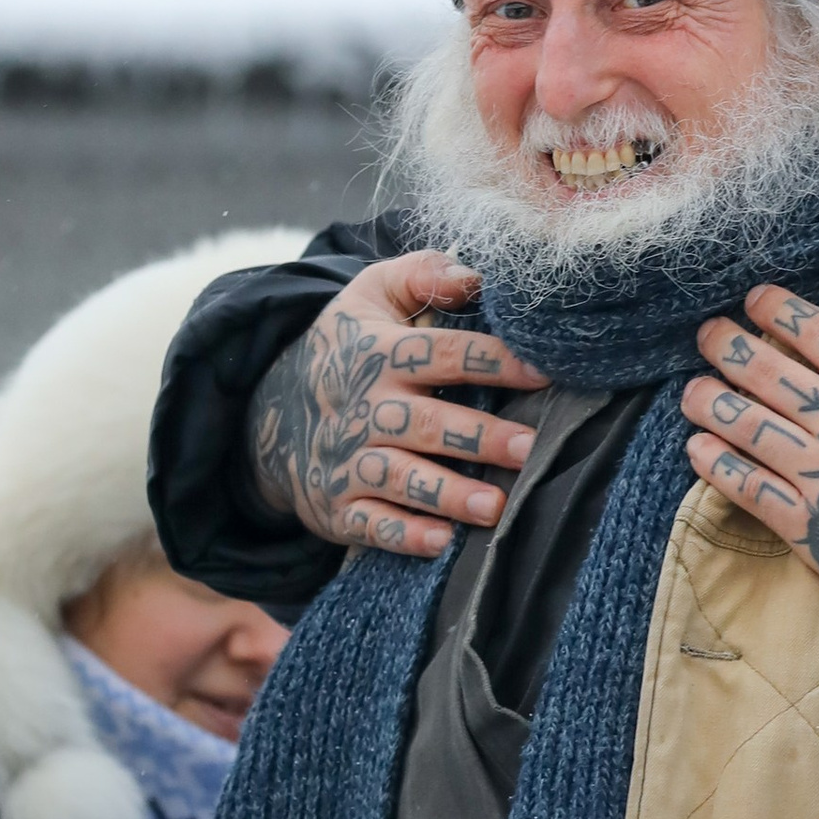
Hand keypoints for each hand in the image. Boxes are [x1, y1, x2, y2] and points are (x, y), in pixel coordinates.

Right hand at [249, 255, 547, 556]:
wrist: (274, 410)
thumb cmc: (350, 348)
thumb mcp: (371, 296)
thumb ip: (422, 275)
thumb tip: (473, 275)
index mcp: (378, 353)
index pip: (439, 353)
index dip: (491, 360)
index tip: (544, 371)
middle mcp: (363, 408)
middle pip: (424, 422)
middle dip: (477, 436)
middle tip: (529, 448)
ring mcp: (348, 460)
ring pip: (400, 478)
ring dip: (448, 494)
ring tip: (496, 506)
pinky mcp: (338, 506)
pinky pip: (370, 525)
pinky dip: (403, 536)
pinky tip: (441, 543)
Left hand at [681, 292, 818, 631]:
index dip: (781, 312)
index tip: (754, 300)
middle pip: (771, 373)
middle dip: (731, 347)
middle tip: (706, 334)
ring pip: (749, 426)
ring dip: (712, 402)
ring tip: (690, 390)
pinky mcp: (809, 528)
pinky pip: (748, 489)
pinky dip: (717, 465)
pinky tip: (695, 449)